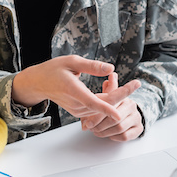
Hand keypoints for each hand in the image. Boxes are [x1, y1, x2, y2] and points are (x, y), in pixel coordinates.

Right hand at [12, 55, 138, 121]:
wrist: (40, 83)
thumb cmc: (54, 69)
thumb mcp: (72, 61)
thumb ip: (92, 66)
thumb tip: (111, 69)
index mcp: (73, 90)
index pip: (92, 102)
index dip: (107, 110)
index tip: (120, 115)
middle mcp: (76, 104)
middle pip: (103, 104)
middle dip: (122, 95)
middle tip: (137, 83)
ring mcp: (77, 110)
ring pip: (102, 107)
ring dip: (115, 97)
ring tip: (122, 82)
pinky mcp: (79, 112)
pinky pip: (97, 108)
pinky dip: (107, 100)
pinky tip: (111, 88)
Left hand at [80, 73, 143, 140]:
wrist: (126, 116)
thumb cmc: (112, 105)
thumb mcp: (107, 96)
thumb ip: (108, 88)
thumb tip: (112, 74)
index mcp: (124, 97)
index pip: (113, 104)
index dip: (100, 112)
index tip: (89, 120)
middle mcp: (132, 107)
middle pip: (115, 118)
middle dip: (100, 124)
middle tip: (89, 127)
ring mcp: (137, 118)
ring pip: (119, 128)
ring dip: (105, 131)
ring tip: (95, 131)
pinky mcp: (139, 129)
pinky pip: (125, 136)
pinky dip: (114, 136)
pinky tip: (108, 134)